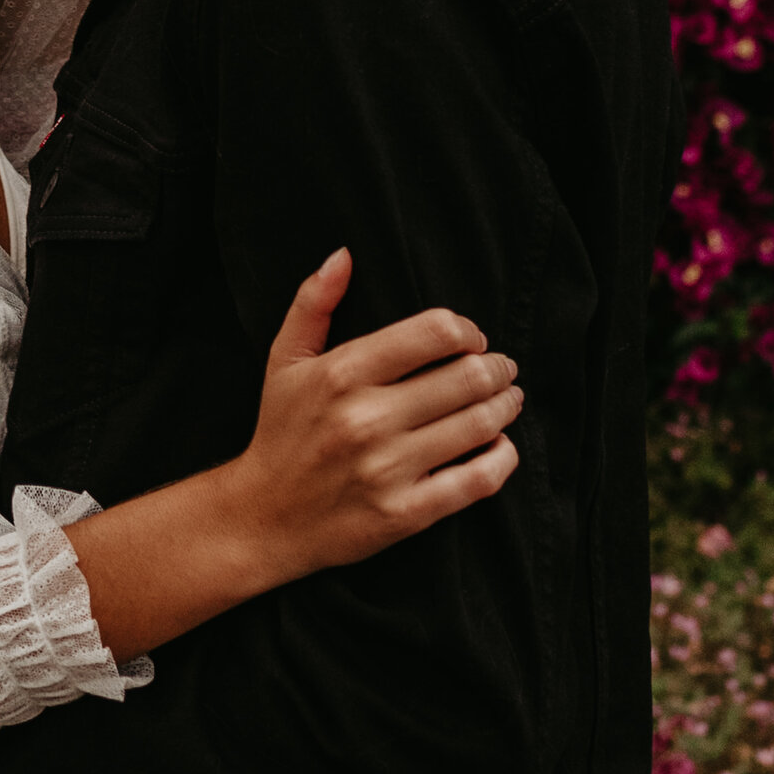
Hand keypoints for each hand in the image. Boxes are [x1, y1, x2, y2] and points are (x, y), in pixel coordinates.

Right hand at [229, 252, 521, 579]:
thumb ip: (312, 302)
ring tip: (509, 400)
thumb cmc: (281, 432)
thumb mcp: (284, 360)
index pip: (433, 332)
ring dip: (506, 407)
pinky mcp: (404, 513)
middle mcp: (366, 419)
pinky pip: (476, 482)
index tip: (473, 338)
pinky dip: (502, 458)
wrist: (264, 517)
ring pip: (479, 426)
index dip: (467, 330)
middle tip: (504, 369)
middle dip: (498, 368)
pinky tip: (502, 446)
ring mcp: (387, 469)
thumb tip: (343, 255)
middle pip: (466, 378)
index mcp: (342, 373)